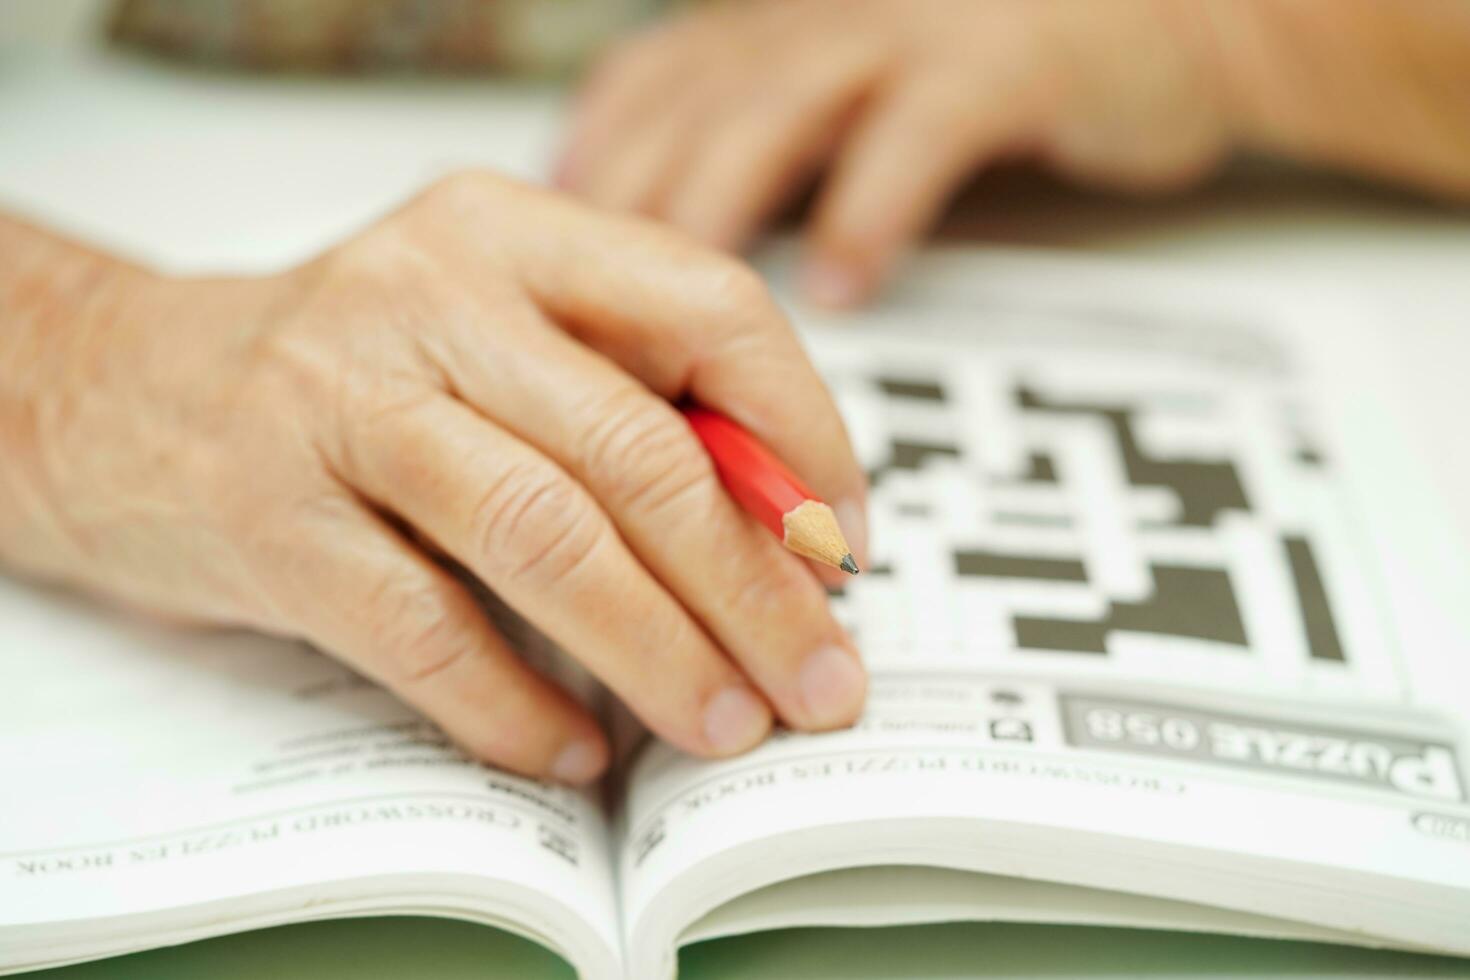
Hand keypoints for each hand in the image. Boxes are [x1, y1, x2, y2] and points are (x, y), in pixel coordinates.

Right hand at [0, 173, 868, 783]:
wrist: (125, 391)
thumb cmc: (357, 374)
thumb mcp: (500, 337)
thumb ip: (628, 402)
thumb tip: (786, 538)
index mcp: (515, 232)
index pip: (710, 305)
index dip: (804, 432)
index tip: (841, 542)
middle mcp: (429, 295)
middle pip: (637, 449)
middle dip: (753, 584)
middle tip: (818, 677)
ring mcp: (338, 401)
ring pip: (542, 537)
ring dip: (657, 651)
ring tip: (723, 723)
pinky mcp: (268, 515)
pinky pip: (422, 627)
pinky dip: (512, 703)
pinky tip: (573, 750)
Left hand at [558, 0, 1235, 306]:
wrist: (1171, 16)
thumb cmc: (1004, 73)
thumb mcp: (867, 96)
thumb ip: (777, 150)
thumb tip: (682, 251)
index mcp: (782, 28)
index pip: (648, 79)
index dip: (587, 156)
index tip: (537, 241)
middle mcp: (824, 18)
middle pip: (688, 101)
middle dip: (625, 203)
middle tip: (577, 305)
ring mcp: (909, 31)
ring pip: (778, 109)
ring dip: (719, 205)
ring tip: (680, 310)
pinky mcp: (1001, 63)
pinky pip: (915, 135)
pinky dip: (870, 210)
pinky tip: (841, 282)